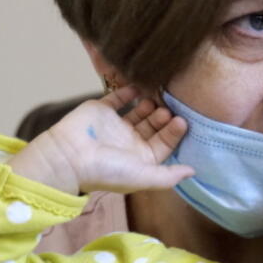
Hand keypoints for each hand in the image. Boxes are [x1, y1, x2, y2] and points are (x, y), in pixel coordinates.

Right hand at [9, 86, 194, 193]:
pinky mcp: (101, 110)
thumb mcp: (142, 177)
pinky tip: (139, 86)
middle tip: (168, 108)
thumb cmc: (106, 170)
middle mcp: (130, 143)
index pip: (164, 144)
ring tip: (156, 98)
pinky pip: (119, 98)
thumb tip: (193, 173)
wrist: (69, 156)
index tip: (181, 120)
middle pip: (154, 126)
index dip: (174, 133)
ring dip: (149, 104)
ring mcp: (116, 126)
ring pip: (139, 111)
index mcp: (141, 160)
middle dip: (163, 117)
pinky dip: (130, 91)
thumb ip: (168, 176)